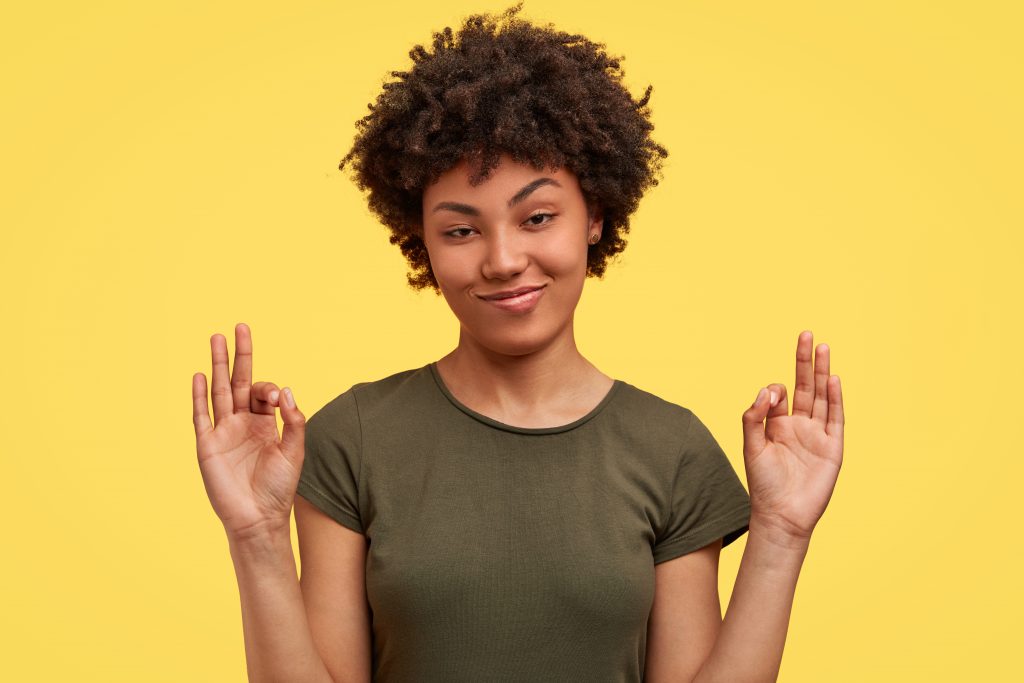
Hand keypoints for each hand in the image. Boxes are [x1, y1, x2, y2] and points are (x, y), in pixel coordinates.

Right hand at [192, 323, 305, 539]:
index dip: (271, 388)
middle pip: (239, 381)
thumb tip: (287, 391)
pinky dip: (200, 395)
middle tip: (240, 327)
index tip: (279, 398)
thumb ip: (294, 421)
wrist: (259, 518)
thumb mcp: (295, 451)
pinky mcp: (207, 445)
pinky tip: (201, 375)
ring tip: (216, 338)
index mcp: (265, 423)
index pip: (263, 392)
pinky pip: (201, 416)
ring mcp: (223, 432)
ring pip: (219, 391)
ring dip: (218, 365)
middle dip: (240, 355)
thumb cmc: (279, 488)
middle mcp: (242, 423)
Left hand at [741, 330, 843, 542]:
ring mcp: (817, 435)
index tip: (770, 397)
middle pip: (805, 387)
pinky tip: (833, 378)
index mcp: (777, 425)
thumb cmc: (763, 485)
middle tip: (807, 334)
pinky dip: (835, 398)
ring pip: (822, 397)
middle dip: (804, 361)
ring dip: (822, 372)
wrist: (781, 516)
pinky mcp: (832, 447)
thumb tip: (768, 390)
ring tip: (823, 347)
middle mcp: (798, 426)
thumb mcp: (751, 447)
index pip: (779, 394)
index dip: (773, 390)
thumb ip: (754, 417)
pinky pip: (835, 418)